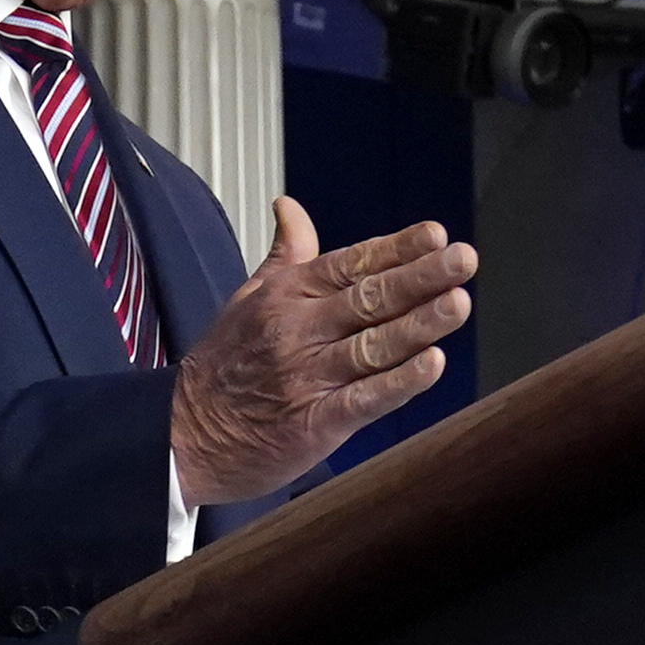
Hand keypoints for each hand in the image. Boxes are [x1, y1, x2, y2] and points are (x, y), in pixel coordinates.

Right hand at [168, 200, 473, 510]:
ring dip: (419, 324)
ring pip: (373, 345)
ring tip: (458, 303)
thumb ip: (285, 256)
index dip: (397, 248)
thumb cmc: (221, 367)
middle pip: (369, 298)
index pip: (352, 263)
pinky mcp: (312, 423)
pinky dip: (398, 383)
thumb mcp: (246, 299)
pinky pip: (362, 399)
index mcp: (287, 295)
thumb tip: (290, 207)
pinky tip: (430, 365)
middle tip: (462, 259)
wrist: (182, 437)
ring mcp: (306, 377)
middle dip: (420, 277)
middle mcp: (299, 330)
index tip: (436, 234)